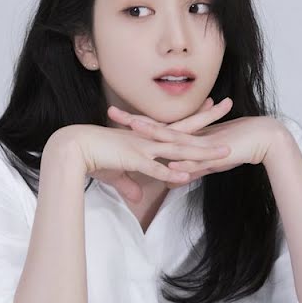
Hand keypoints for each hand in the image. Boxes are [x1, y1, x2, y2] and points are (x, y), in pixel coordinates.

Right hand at [63, 104, 233, 203]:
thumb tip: (135, 197)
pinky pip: (156, 169)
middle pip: (184, 129)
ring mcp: (142, 148)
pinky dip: (172, 172)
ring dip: (201, 151)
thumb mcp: (114, 173)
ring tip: (224, 152)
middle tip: (228, 105)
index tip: (212, 106)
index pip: (176, 126)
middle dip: (208, 118)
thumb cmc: (92, 156)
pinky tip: (187, 176)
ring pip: (178, 149)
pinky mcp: (133, 160)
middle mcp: (148, 139)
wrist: (73, 147)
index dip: (195, 117)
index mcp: (145, 137)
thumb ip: (128, 184)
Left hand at [107, 98, 279, 182]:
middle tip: (111, 112)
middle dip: (134, 121)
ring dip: (155, 134)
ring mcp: (202, 144)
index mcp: (187, 136)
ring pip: (174, 139)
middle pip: (157, 128)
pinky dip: (185, 164)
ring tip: (135, 128)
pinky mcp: (216, 153)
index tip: (114, 117)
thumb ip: (190, 168)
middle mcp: (191, 136)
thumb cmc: (237, 148)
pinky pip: (198, 160)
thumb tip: (173, 178)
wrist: (264, 139)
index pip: (155, 129)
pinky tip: (172, 165)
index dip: (135, 123)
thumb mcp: (208, 161)